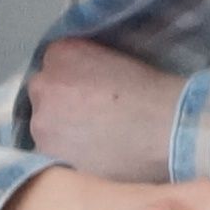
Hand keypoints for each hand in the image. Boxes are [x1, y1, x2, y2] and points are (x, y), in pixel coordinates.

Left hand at [22, 33, 186, 182]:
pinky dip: (68, 155)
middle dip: (63, 107)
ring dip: (62, 133)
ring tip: (95, 142)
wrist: (168, 129)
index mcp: (61, 52)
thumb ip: (89, 69)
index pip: (55, 67)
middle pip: (44, 95)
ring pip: (45, 126)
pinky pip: (51, 152)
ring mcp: (41, 118)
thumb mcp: (118, 61)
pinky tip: (93, 157)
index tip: (91, 96)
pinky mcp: (46, 151)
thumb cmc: (154, 94)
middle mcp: (43, 81)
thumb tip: (83, 86)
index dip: (73, 84)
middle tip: (94, 120)